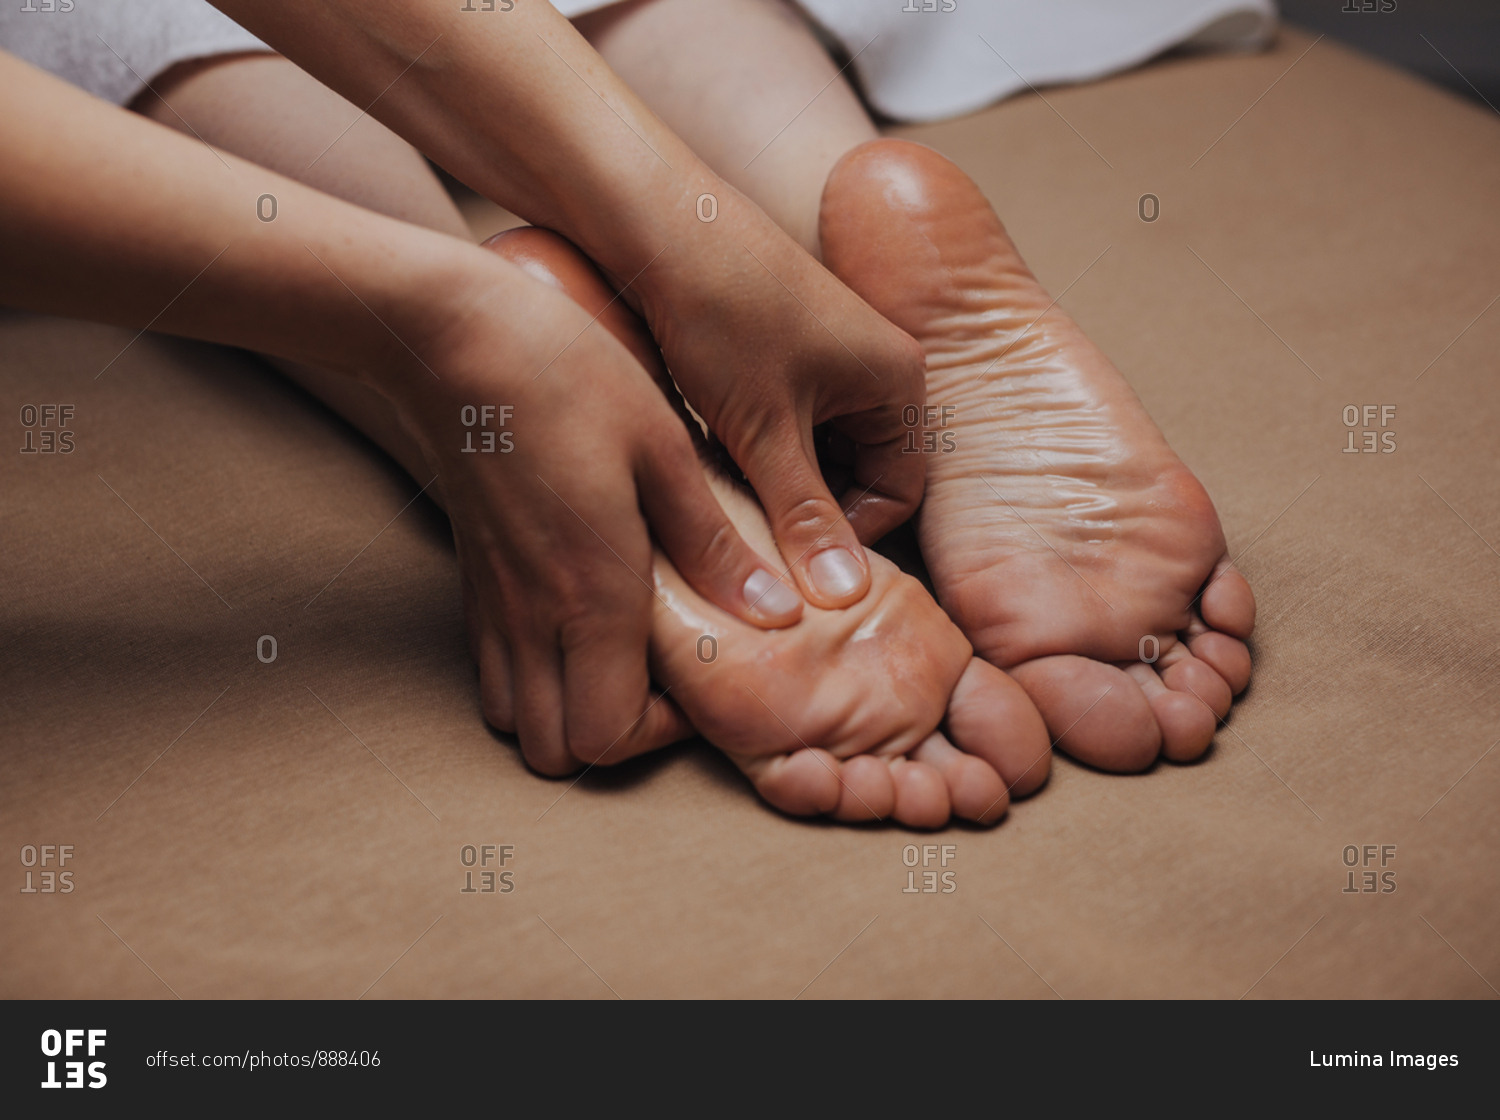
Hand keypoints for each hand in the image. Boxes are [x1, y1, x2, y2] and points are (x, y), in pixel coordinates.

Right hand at [382, 255, 802, 773]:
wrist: (451, 336)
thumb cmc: (568, 378)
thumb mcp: (664, 452)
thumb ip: (716, 546)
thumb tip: (779, 614)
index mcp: (590, 592)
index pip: (608, 738)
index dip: (660, 734)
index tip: (700, 678)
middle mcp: (531, 615)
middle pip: (556, 753)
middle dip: (614, 737)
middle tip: (663, 679)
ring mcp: (491, 602)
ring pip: (514, 722)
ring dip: (568, 710)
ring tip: (620, 655)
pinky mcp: (471, 579)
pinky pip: (493, 671)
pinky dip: (534, 676)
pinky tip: (575, 619)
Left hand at [630, 186, 927, 608]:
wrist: (651, 219)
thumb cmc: (719, 312)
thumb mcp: (764, 431)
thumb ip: (804, 517)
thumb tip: (843, 597)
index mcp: (898, 381)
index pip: (899, 493)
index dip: (847, 536)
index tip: (787, 557)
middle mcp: (876, 367)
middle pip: (860, 476)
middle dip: (808, 510)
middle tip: (751, 532)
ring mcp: (829, 357)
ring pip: (816, 454)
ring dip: (776, 483)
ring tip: (725, 492)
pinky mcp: (782, 352)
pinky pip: (787, 425)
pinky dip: (755, 451)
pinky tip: (710, 458)